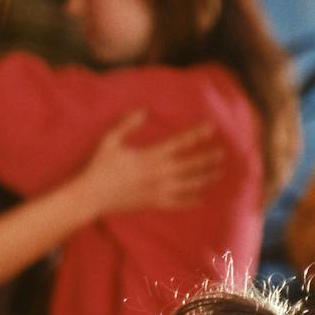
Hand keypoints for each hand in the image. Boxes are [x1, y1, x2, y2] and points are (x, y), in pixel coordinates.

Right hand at [77, 110, 224, 217]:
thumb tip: (142, 110)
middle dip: (208, 158)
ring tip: (219, 173)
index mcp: (151, 156)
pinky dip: (192, 200)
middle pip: (191, 165)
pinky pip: (179, 203)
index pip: (180, 143)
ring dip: (206, 178)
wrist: (92, 196)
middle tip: (223, 152)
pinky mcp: (155, 204)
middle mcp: (160, 174)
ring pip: (190, 184)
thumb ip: (127, 124)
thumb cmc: (99, 166)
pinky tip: (202, 198)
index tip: (211, 128)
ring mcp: (159, 191)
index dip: (197, 134)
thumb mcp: (110, 140)